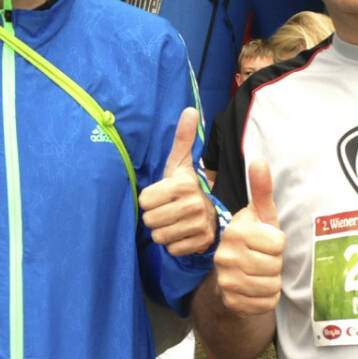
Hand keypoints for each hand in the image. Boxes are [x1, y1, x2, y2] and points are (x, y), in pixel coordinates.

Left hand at [139, 108, 217, 255]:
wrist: (212, 215)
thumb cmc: (187, 188)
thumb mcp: (180, 164)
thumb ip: (182, 139)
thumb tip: (190, 109)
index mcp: (183, 185)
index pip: (145, 200)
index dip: (149, 200)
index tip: (161, 197)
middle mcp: (193, 205)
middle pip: (150, 220)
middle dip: (155, 217)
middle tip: (167, 211)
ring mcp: (198, 225)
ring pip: (159, 236)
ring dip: (163, 232)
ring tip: (173, 222)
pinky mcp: (201, 243)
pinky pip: (171, 249)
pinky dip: (173, 244)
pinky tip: (181, 234)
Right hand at [213, 160, 284, 313]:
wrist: (232, 276)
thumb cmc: (253, 242)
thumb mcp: (260, 216)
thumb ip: (261, 191)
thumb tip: (259, 161)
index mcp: (234, 231)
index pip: (278, 242)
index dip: (277, 243)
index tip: (264, 241)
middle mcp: (225, 256)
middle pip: (276, 265)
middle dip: (275, 264)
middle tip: (261, 259)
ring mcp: (226, 281)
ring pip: (272, 285)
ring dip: (272, 281)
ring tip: (259, 273)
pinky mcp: (231, 302)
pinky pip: (266, 303)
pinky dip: (267, 298)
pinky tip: (255, 289)